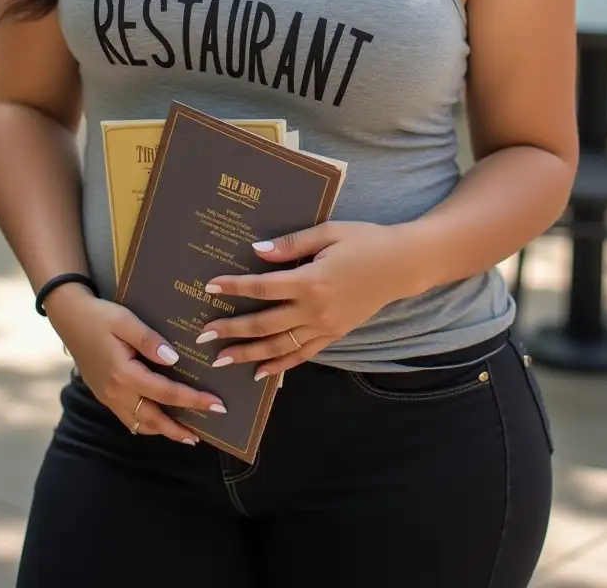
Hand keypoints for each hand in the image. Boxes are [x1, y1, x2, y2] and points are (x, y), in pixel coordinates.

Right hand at [44, 282, 226, 444]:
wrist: (69, 318)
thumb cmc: (99, 316)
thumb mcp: (125, 320)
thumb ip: (149, 340)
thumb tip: (173, 359)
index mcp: (124, 374)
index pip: (167, 393)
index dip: (194, 400)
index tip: (216, 405)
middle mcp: (115, 393)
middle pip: (154, 420)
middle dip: (180, 429)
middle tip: (206, 433)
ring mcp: (108, 397)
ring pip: (140, 424)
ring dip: (163, 431)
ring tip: (187, 434)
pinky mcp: (104, 396)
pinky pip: (129, 419)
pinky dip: (146, 424)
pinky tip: (159, 420)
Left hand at [197, 221, 424, 378]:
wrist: (402, 264)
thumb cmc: (365, 241)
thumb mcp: (328, 232)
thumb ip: (291, 243)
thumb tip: (257, 252)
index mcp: (311, 280)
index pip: (263, 288)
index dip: (234, 288)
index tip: (210, 288)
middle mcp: (315, 310)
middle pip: (265, 324)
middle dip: (232, 330)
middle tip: (204, 335)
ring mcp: (326, 327)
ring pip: (280, 347)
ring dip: (249, 354)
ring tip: (221, 360)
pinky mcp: (335, 335)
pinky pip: (303, 355)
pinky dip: (280, 366)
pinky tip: (260, 373)